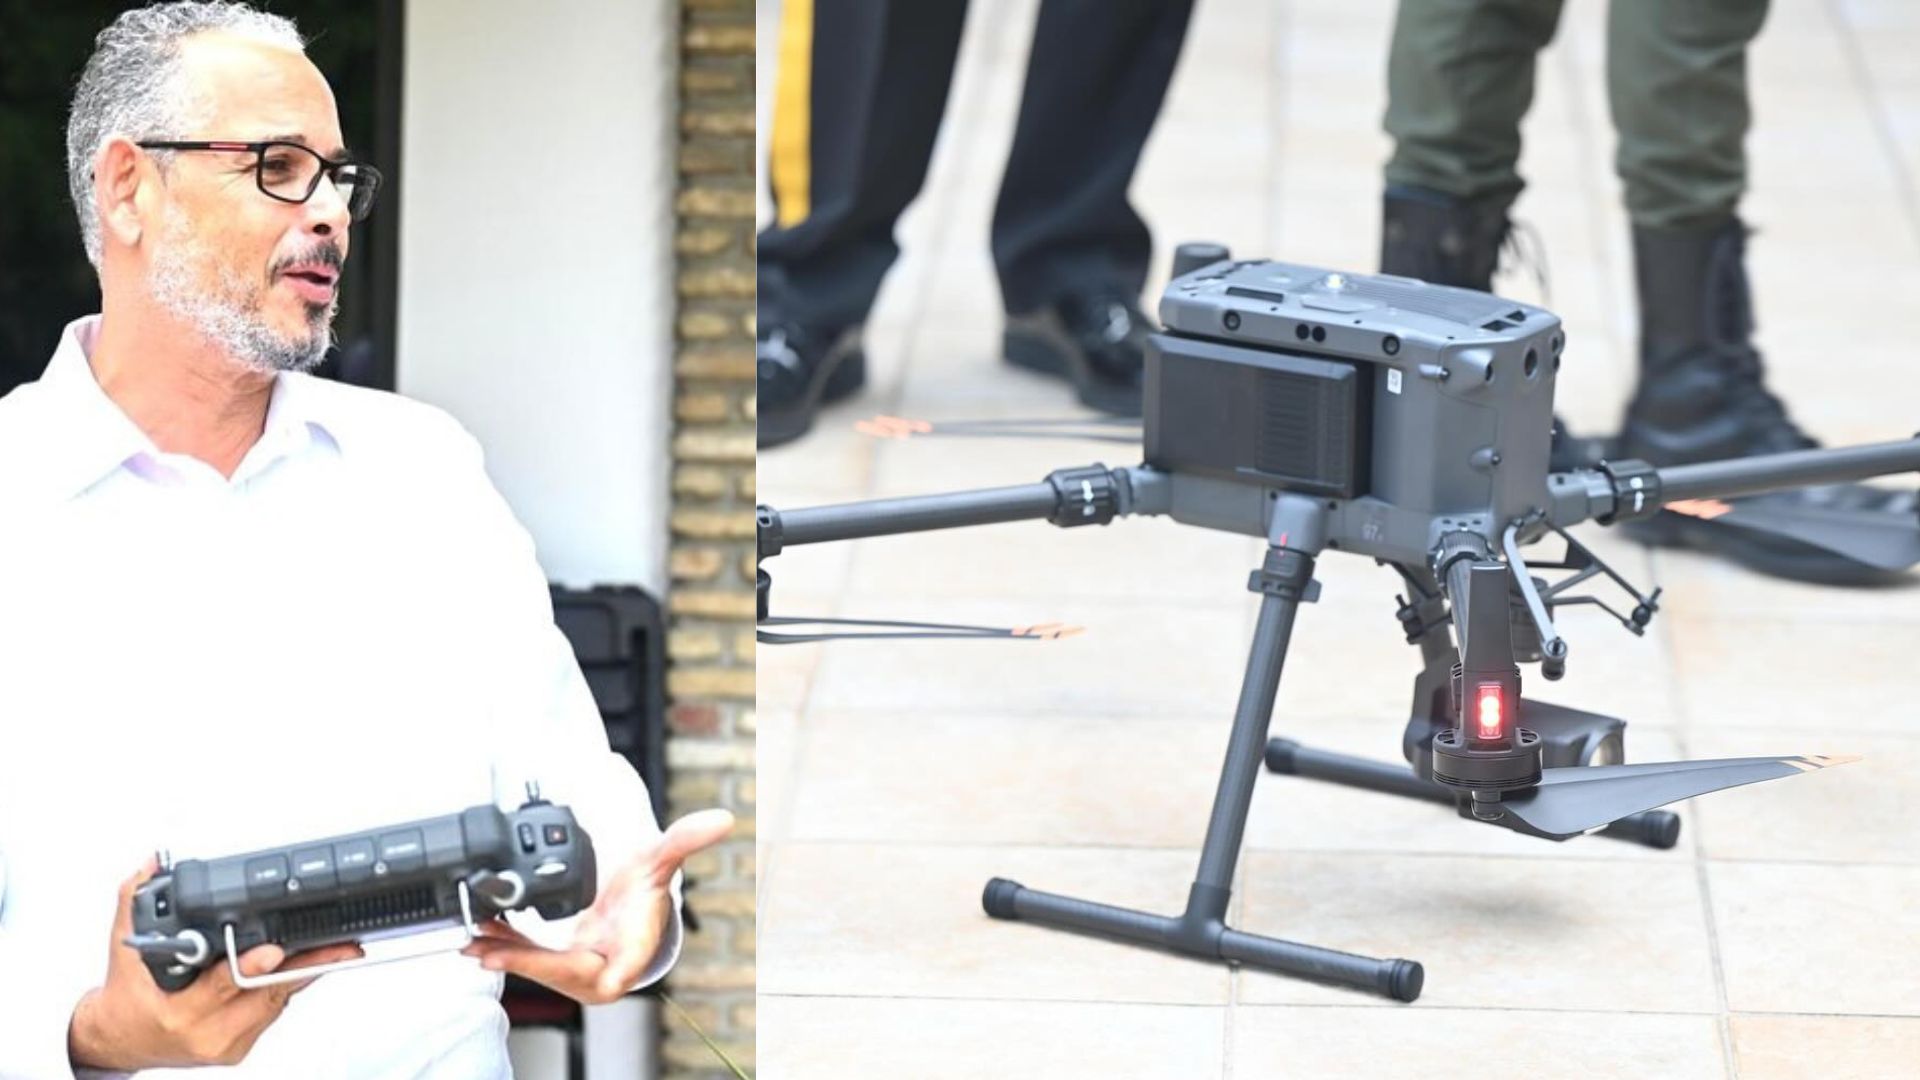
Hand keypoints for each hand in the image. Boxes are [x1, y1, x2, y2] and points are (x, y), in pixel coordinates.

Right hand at [66, 858, 363, 1069]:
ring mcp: (227, 1043)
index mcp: (179, 1012)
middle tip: (340, 945)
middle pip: (266, 994)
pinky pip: (273, 1011)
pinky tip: (307, 966)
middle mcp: (207, 1032)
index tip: (274, 949)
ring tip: (337, 949)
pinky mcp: (239, 1048)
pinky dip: (287, 986)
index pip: (222, 985)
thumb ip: (136, 902)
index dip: (250, 966)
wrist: (121, 1040)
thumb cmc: (127, 998)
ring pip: (277, 1002)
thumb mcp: (126, 947)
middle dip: (304, 966)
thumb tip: (151, 864)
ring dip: (304, 974)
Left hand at [461, 808, 733, 1002]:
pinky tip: (477, 942)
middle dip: (526, 963)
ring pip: (538, 969)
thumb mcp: (660, 863)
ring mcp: (576, 970)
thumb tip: (723, 818)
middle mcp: (601, 969)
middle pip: (562, 972)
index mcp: (630, 953)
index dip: (590, 972)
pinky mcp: (556, 964)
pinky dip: (503, 950)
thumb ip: (685, 841)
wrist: (631, 909)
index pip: (611, 972)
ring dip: (506, 957)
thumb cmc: (646, 894)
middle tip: (489, 950)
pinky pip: (528, 961)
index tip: (581, 970)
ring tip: (474, 945)